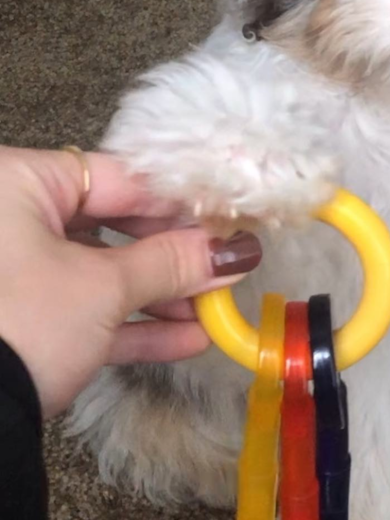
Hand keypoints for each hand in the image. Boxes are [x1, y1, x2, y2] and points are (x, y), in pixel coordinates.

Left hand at [0, 146, 261, 417]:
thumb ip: (173, 263)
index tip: (227, 224)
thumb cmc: (24, 323)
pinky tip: (185, 340)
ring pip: (97, 272)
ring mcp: (10, 274)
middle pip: (111, 225)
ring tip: (213, 314)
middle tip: (222, 270)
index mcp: (17, 184)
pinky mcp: (16, 321)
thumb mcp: (105, 288)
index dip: (179, 204)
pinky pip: (79, 310)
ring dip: (158, 295)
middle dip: (172, 258)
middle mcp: (8, 220)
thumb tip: (237, 251)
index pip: (118, 178)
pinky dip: (127, 325)